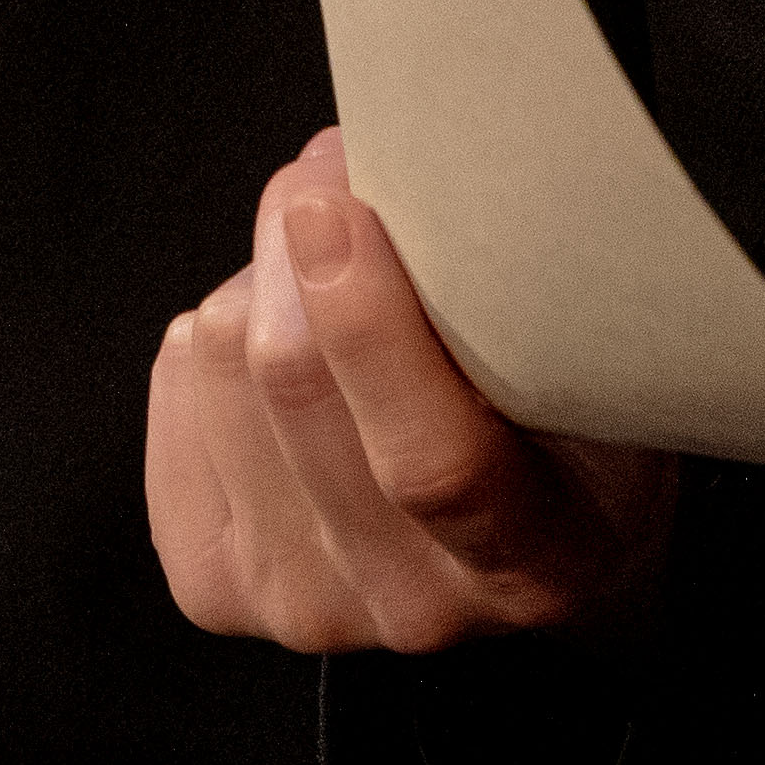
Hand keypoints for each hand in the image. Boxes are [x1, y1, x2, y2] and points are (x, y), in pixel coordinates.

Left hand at [145, 128, 683, 652]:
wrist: (521, 550)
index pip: (432, 461)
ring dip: (262, 288)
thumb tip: (371, 158)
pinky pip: (175, 387)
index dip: (366, 324)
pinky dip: (217, 336)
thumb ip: (505, 289)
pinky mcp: (216, 586)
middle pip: (292, 385)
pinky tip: (282, 347)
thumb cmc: (562, 428)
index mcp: (536, 561)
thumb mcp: (589, 363)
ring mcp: (305, 606)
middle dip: (295, 242)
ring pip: (219, 368)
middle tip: (331, 178)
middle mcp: (415, 604)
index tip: (334, 204)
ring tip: (327, 291)